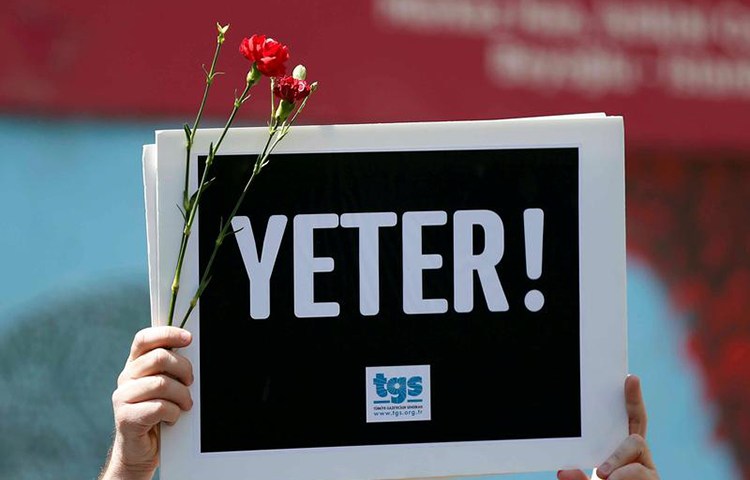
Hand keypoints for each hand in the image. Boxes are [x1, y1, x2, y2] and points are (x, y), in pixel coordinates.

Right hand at [100, 327, 193, 479]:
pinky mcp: (126, 417)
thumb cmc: (158, 413)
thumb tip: (189, 346)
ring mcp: (122, 397)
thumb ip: (170, 367)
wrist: (141, 448)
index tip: (189, 338)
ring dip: (181, 395)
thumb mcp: (165, 386)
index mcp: (135, 365)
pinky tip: (172, 418)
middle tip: (190, 382)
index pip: (145, 339)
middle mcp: (126, 377)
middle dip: (183, 368)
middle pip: (158, 358)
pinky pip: (158, 407)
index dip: (167, 333)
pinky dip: (172, 413)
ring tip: (185, 405)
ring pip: (161, 383)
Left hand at [558, 375, 658, 479]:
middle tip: (613, 432)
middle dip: (630, 419)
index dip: (632, 399)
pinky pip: (641, 475)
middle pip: (636, 435)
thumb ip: (576, 479)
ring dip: (617, 465)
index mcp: (622, 453)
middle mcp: (639, 460)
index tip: (630, 377)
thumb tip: (564, 471)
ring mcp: (649, 472)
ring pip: (637, 456)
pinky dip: (624, 477)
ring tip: (603, 478)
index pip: (631, 422)